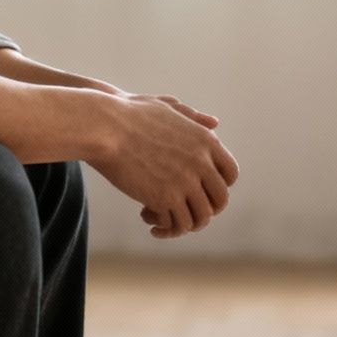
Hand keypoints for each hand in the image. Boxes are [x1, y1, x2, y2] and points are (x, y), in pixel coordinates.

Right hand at [87, 94, 237, 239]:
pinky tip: (146, 218)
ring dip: (183, 225)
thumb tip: (215, 123)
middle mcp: (202, 163)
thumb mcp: (167, 107)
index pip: (231, 173)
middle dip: (203, 211)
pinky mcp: (166, 198)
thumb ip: (193, 118)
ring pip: (201, 219)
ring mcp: (186, 182)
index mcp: (206, 140)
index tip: (200, 192)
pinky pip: (177, 225)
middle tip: (183, 212)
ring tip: (162, 220)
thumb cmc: (130, 113)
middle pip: (220, 201)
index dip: (218, 187)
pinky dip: (164, 228)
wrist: (105, 127)